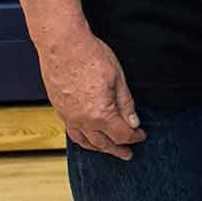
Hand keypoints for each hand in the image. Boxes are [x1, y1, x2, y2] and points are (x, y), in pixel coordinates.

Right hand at [36, 26, 143, 159]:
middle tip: (128, 155)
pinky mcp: (59, 109)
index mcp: (100, 113)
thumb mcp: (118, 78)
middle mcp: (81, 120)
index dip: (134, 137)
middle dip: (117, 149)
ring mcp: (67, 116)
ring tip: (109, 150)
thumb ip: (126, 103)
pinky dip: (82, 139)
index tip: (142, 135)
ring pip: (84, 141)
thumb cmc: (91, 57)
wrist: (63, 46)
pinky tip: (88, 137)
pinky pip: (72, 131)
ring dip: (98, 148)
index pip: (121, 134)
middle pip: (103, 143)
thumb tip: (134, 122)